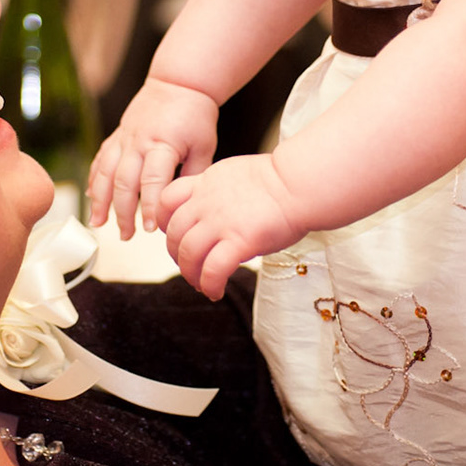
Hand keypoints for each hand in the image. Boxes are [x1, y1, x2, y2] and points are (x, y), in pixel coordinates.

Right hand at [87, 78, 218, 237]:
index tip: (151, 228)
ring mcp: (124, 138)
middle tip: (126, 235)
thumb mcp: (204, 146)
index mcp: (163, 144)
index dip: (150, 207)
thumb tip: (183, 207)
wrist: (179, 83)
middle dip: (122, 212)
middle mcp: (138, 142)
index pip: (153, 182)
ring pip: (105, 173)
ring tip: (98, 224)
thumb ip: (193, 177)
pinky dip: (94, 180)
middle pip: (124, 182)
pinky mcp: (117, 136)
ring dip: (100, 200)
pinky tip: (92, 198)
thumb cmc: (195, 116)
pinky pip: (100, 160)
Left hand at [159, 154, 305, 298]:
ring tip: (201, 284)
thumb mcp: (237, 174)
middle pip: (174, 233)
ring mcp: (220, 222)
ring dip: (190, 274)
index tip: (175, 235)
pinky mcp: (239, 241)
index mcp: (206, 182)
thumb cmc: (282, 180)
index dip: (164, 222)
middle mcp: (206, 201)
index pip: (166, 200)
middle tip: (190, 267)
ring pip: (188, 254)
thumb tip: (216, 214)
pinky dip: (209, 285)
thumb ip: (219, 192)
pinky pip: (213, 270)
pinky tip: (216, 291)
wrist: (300, 182)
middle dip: (177, 255)